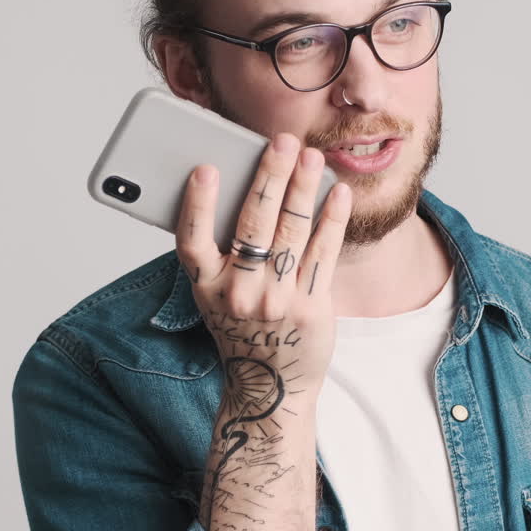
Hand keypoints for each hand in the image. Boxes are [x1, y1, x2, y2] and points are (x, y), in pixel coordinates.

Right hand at [176, 132, 350, 404]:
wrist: (270, 389)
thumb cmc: (242, 328)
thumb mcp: (216, 295)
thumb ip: (223, 251)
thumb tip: (242, 185)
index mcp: (205, 287)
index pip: (192, 240)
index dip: (197, 204)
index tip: (205, 168)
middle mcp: (237, 294)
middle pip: (252, 225)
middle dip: (269, 177)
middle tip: (281, 141)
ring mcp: (276, 302)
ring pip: (291, 232)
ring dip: (303, 188)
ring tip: (311, 157)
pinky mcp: (310, 308)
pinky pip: (323, 253)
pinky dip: (331, 219)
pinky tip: (338, 193)